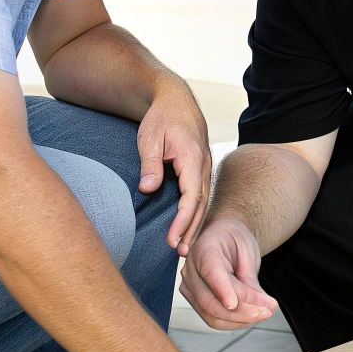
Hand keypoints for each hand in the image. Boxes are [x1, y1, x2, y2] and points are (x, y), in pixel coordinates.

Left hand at [136, 82, 210, 254]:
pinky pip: (200, 195)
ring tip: (183, 247)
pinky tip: (187, 228)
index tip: (172, 237)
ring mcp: (204, 167)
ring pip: (202, 202)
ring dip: (194, 224)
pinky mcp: (200, 170)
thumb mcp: (150, 138)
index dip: (182, 219)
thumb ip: (150, 165)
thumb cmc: (161, 118)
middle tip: (179, 252)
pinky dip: (194, 214)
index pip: (191, 196)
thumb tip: (148, 189)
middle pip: (200, 204)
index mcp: (193, 157)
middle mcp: (203, 165)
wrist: (175, 99)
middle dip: (191, 229)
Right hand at [179, 217, 276, 330]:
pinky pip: (213, 319)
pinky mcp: (195, 300)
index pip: (211, 273)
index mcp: (204, 249)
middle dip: (241, 312)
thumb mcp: (247, 252)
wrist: (220, 237)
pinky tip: (251, 315)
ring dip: (240, 321)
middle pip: (210, 301)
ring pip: (211, 316)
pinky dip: (235, 322)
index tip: (233, 304)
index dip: (222, 290)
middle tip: (268, 311)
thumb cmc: (234, 241)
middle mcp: (190, 270)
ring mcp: (189, 287)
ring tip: (263, 313)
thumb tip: (264, 306)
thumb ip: (251, 280)